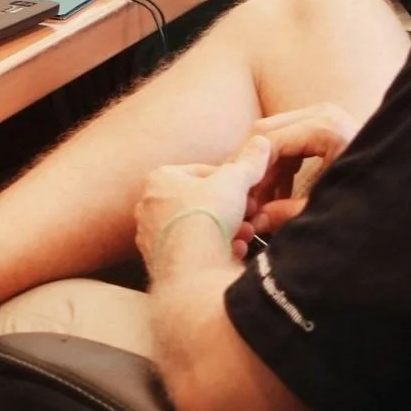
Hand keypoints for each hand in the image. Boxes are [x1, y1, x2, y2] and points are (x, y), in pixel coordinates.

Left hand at [135, 136, 268, 274]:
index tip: (246, 192)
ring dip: (224, 230)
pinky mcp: (159, 263)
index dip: (229, 181)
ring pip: (196, 228)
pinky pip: (191, 252)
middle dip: (228, 209)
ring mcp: (151, 236)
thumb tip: (261, 141)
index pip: (200, 172)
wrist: (192, 269)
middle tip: (249, 215)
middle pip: (198, 202)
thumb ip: (248, 162)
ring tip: (244, 235)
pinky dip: (212, 250)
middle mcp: (149, 206)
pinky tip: (231, 252)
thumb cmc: (206, 216)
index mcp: (160, 179)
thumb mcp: (234, 181)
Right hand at [239, 103, 361, 241]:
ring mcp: (323, 114)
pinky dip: (280, 165)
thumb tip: (258, 221)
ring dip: (265, 168)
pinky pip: (289, 139)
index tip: (240, 199)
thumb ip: (290, 213)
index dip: (250, 172)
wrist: (409, 186)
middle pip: (265, 132)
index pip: (268, 142)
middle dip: (252, 167)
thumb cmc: (374, 197)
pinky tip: (277, 197)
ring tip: (260, 204)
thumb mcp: (329, 206)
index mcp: (325, 128)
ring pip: (273, 135)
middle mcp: (322, 113)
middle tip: (243, 199)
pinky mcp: (324, 124)